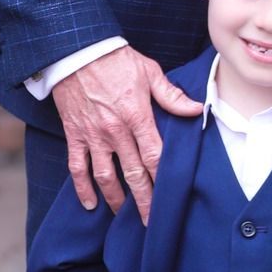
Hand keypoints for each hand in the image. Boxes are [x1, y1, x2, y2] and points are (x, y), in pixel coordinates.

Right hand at [52, 47, 202, 222]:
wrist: (76, 50)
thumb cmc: (116, 60)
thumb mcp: (149, 72)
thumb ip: (172, 96)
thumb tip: (197, 110)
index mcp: (137, 116)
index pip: (154, 156)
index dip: (163, 179)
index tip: (171, 196)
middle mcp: (115, 131)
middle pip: (133, 173)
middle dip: (144, 200)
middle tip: (151, 221)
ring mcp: (93, 135)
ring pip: (105, 176)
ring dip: (116, 199)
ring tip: (125, 215)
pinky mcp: (74, 135)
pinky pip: (77, 167)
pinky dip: (82, 188)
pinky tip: (90, 204)